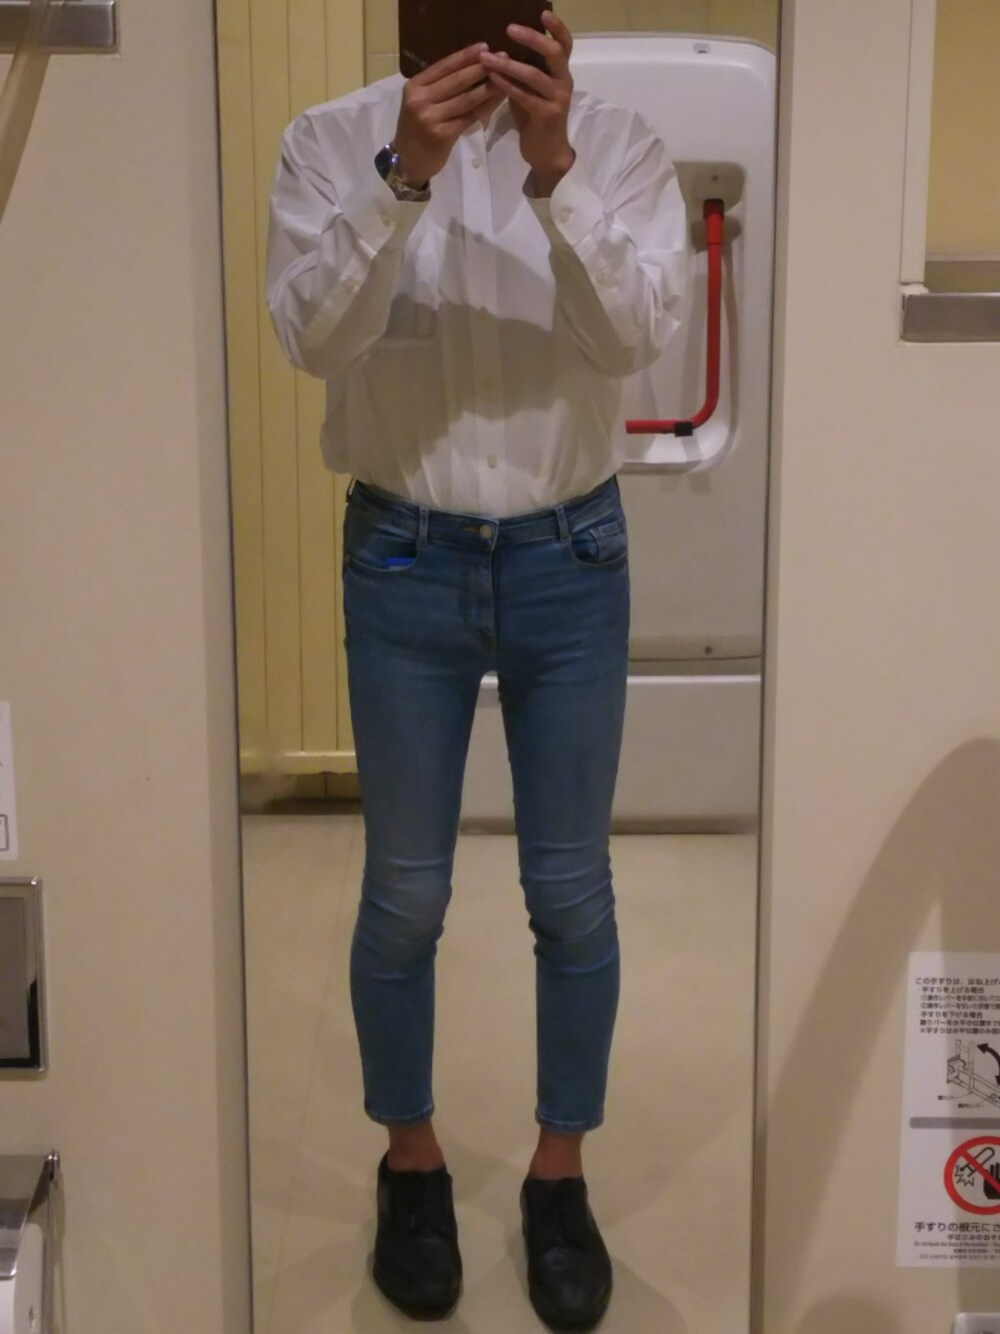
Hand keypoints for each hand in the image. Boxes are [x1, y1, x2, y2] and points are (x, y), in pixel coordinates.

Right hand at [393, 43, 504, 186]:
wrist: (408, 161)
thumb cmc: (417, 129)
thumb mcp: (420, 101)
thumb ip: (439, 86)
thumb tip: (471, 66)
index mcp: (415, 86)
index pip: (444, 66)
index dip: (465, 56)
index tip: (485, 46)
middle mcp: (421, 99)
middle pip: (457, 80)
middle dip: (481, 68)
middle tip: (502, 58)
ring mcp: (431, 118)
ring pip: (466, 99)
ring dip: (488, 88)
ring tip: (505, 78)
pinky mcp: (443, 135)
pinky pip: (469, 117)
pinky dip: (486, 107)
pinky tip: (497, 101)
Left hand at [480, 13, 574, 196]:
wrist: (546, 154)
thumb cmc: (535, 119)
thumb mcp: (531, 90)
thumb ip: (524, 71)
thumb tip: (502, 47)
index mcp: (561, 73)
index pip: (565, 44)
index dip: (557, 28)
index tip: (543, 12)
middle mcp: (563, 82)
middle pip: (554, 53)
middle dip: (533, 38)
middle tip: (510, 29)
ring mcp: (558, 99)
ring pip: (534, 75)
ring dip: (508, 64)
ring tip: (487, 58)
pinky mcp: (547, 115)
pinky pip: (525, 96)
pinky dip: (507, 86)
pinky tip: (492, 79)